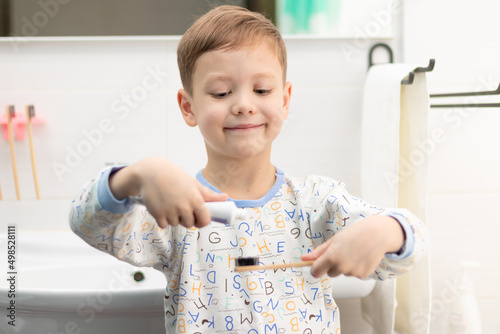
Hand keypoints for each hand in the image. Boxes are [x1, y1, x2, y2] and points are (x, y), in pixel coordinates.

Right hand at [110, 156, 226, 228]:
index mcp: (195, 199)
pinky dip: (163, 219)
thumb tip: (225, 197)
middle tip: (181, 207)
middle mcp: (184, 207)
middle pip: (189, 224)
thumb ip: (209, 194)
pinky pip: (164, 225)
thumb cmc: (173, 176)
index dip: (202, 221)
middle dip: (186, 219)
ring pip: (176, 224)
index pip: (205, 220)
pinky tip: (162, 206)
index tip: (199, 219)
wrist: (150, 172)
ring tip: (170, 203)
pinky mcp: (158, 215)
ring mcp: (170, 212)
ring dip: (174, 218)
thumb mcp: (193, 183)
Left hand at [301, 216, 403, 277]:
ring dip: (346, 266)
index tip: (318, 265)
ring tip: (354, 252)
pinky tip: (362, 257)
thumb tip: (303, 258)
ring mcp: (353, 272)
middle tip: (343, 252)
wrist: (377, 234)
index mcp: (331, 257)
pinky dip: (357, 268)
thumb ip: (318, 252)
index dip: (316, 268)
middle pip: (330, 273)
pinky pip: (354, 274)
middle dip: (333, 265)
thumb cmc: (354, 234)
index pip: (316, 272)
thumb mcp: (333, 240)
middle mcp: (341, 267)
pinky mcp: (363, 275)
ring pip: (343, 273)